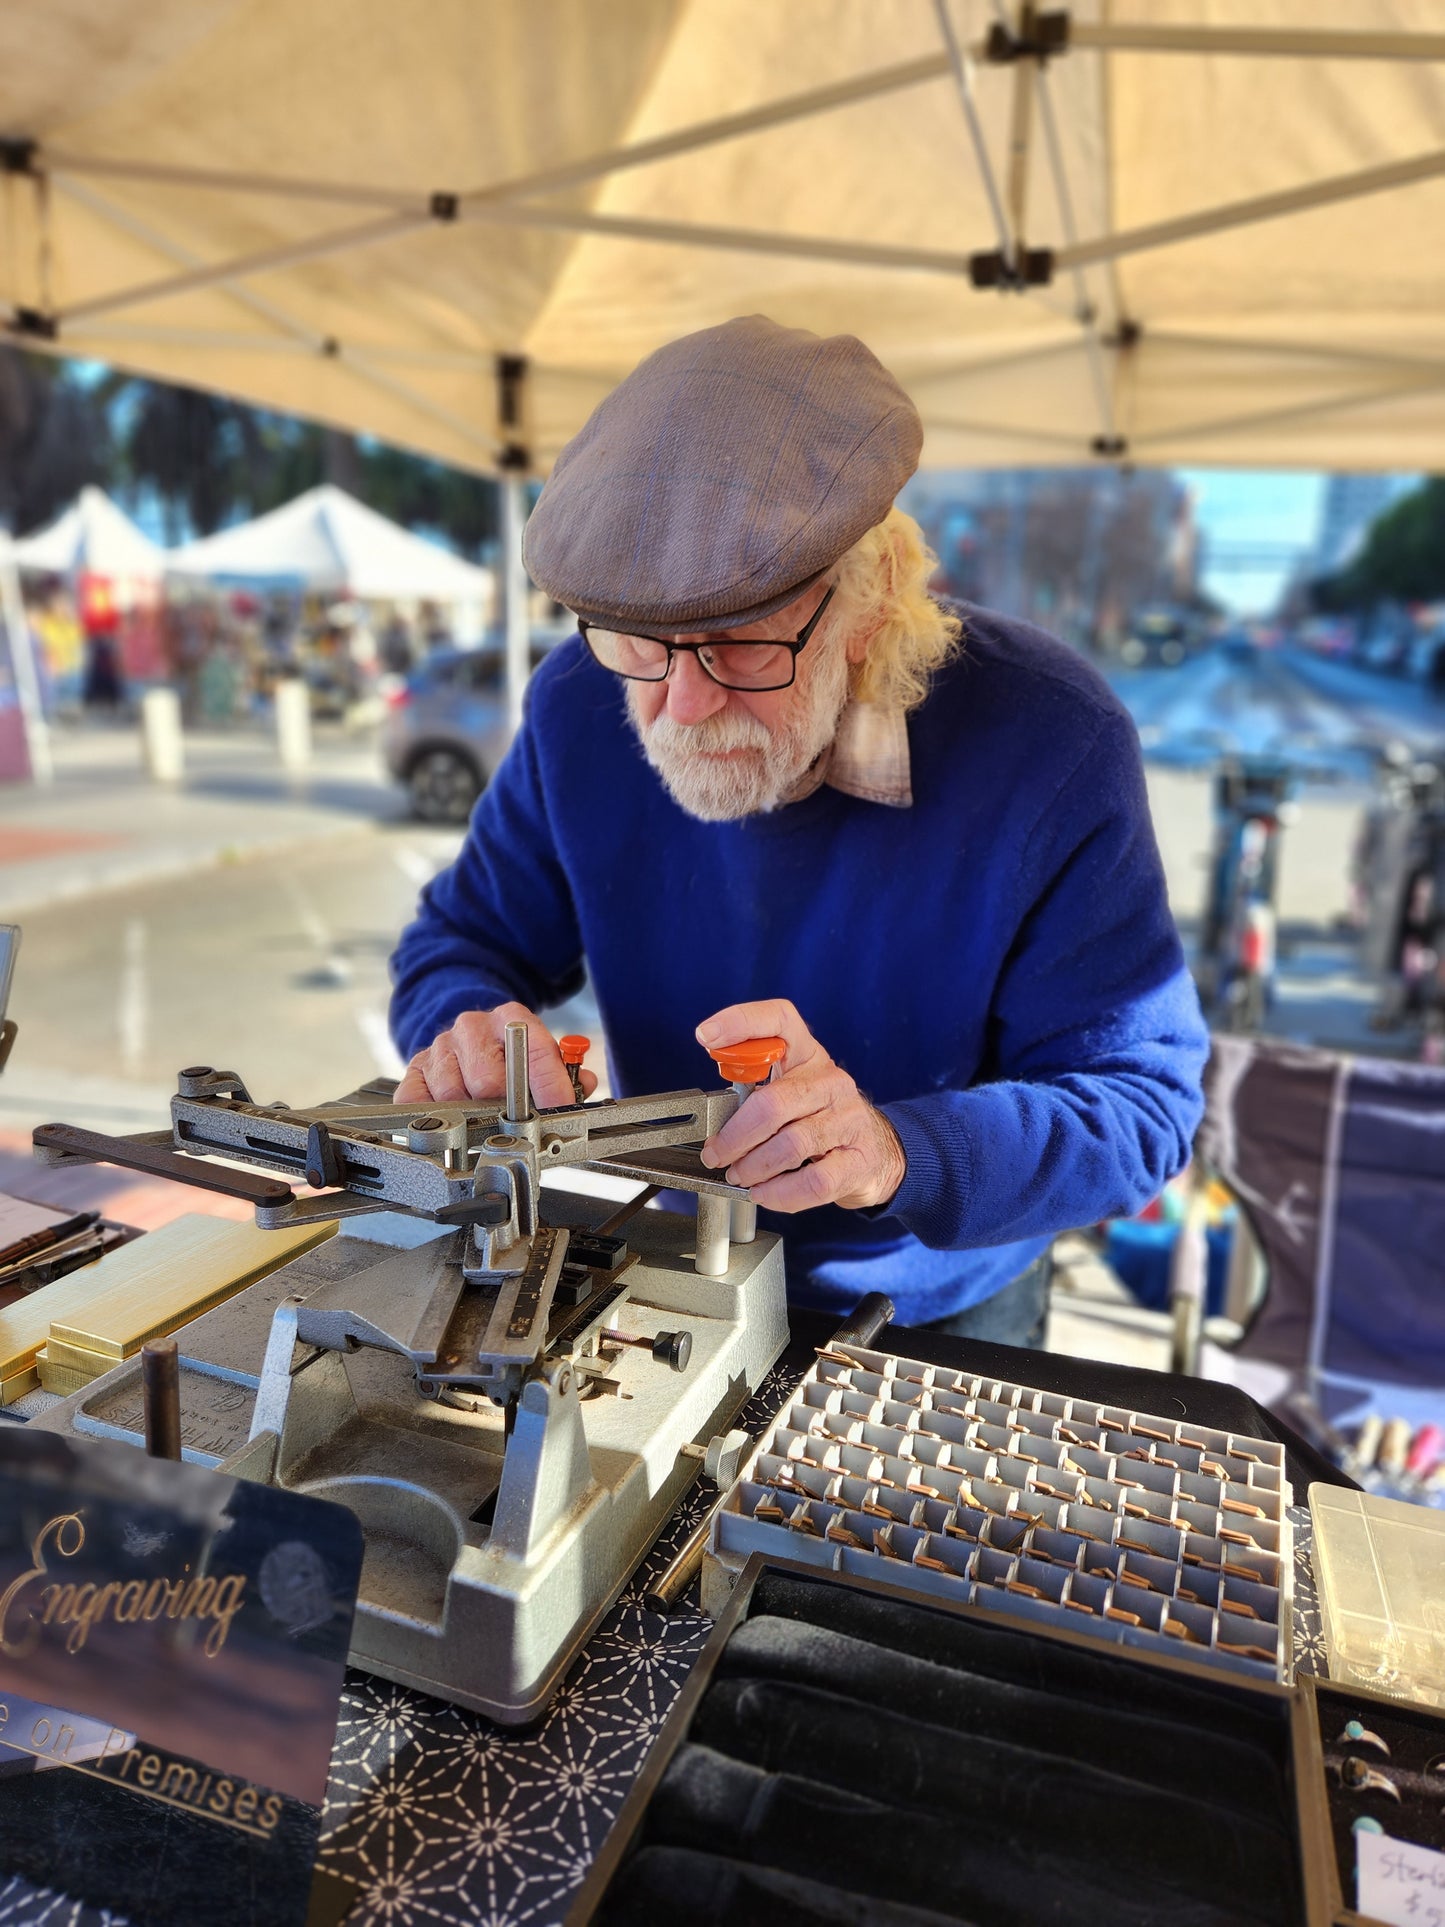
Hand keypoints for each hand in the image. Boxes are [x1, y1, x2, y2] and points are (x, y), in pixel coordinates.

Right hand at [394, 1002, 597, 1107]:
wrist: (467, 1035)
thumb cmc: (507, 1052)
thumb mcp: (540, 1053)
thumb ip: (565, 1071)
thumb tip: (586, 1083)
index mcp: (511, 1018)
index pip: (535, 1049)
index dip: (550, 1085)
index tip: (559, 1108)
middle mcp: (473, 1027)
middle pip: (488, 1079)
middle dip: (504, 1107)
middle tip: (515, 1120)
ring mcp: (441, 1047)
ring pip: (453, 1095)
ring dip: (469, 1115)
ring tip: (482, 1117)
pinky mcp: (415, 1068)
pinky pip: (417, 1100)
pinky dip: (433, 1116)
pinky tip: (449, 1116)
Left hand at [696, 999, 905, 1211]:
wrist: (876, 1152)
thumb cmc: (819, 1119)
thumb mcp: (791, 1091)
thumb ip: (754, 1092)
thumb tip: (714, 1117)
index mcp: (807, 1056)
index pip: (779, 1020)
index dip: (740, 1022)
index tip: (706, 1037)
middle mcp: (831, 1081)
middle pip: (773, 1102)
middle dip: (735, 1135)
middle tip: (716, 1154)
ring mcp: (849, 1120)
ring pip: (791, 1144)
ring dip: (754, 1166)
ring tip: (739, 1176)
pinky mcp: (859, 1159)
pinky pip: (814, 1181)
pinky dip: (781, 1193)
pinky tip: (764, 1193)